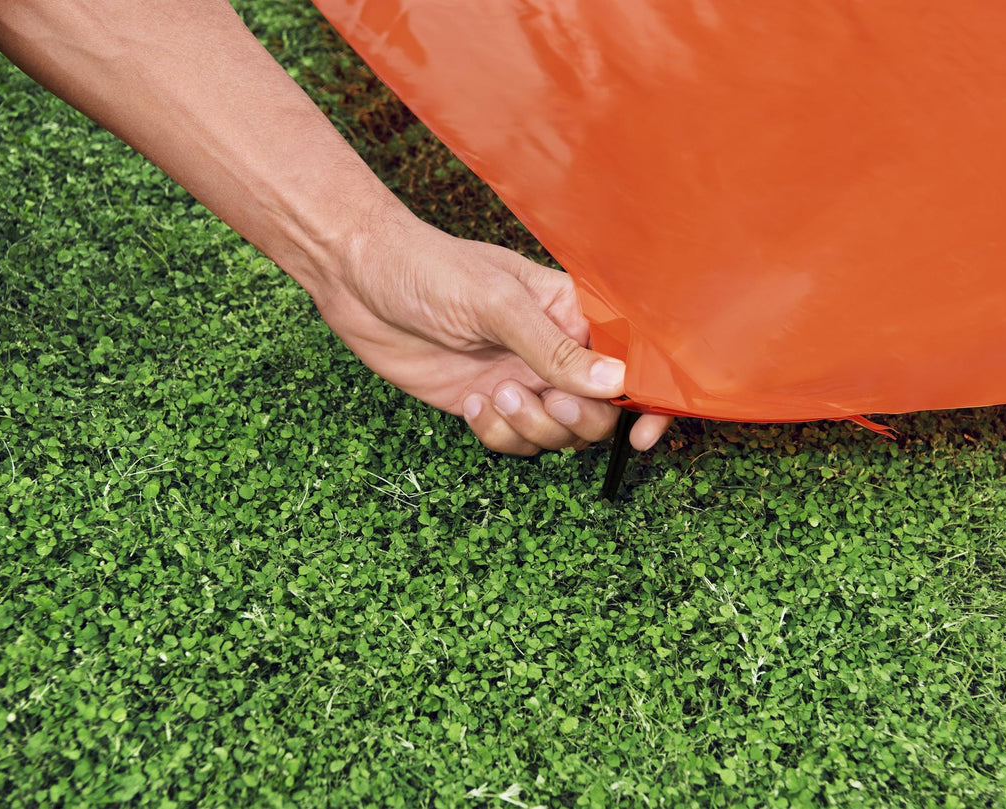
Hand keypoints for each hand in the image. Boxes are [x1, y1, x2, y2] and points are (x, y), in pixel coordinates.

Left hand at [307, 207, 672, 454]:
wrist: (358, 281)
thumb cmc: (428, 270)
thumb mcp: (496, 304)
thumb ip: (554, 348)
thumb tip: (616, 382)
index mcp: (571, 312)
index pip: (630, 357)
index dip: (647, 397)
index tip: (645, 430)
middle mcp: (554, 349)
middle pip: (600, 410)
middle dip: (577, 418)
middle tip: (547, 401)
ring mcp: (522, 379)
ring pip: (559, 433)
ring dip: (531, 427)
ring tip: (493, 394)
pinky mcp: (488, 404)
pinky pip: (516, 441)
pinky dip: (497, 435)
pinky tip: (470, 404)